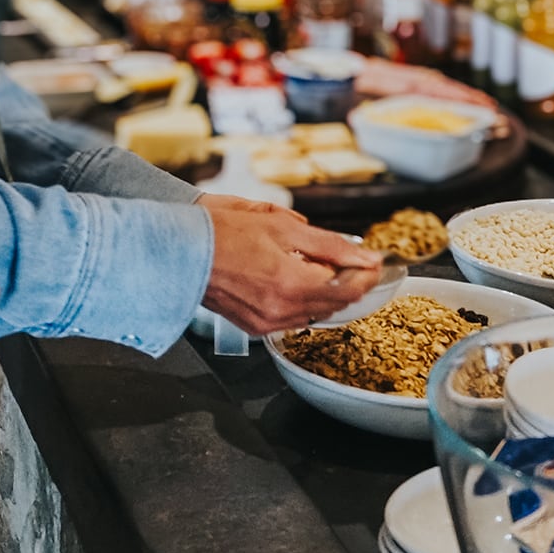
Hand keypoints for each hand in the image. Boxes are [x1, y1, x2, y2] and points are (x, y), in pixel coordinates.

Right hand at [198, 196, 381, 334]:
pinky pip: (292, 317)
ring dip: (325, 291)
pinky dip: (302, 300)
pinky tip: (293, 277)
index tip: (374, 260)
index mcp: (290, 284)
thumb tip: (364, 256)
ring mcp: (266, 322)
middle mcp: (280, 310)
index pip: (348, 289)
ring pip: (314, 312)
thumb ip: (329, 244)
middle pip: (334, 304)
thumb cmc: (221, 231)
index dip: (366, 274)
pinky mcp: (253, 326)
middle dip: (348, 282)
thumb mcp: (282, 226)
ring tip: (320, 265)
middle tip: (353, 260)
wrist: (178, 249)